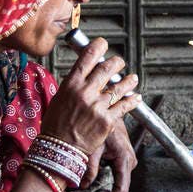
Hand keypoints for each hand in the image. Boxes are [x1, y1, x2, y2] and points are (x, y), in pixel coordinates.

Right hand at [39, 37, 141, 154]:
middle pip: (107, 68)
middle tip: (119, 62)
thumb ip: (74, 85)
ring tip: (133, 78)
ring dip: (129, 80)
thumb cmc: (56, 125)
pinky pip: (124, 106)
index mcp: (71, 84)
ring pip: (120, 86)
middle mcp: (85, 92)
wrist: (59, 148)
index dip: (98, 46)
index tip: (103, 43)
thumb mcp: (59, 98)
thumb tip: (85, 75)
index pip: (87, 57)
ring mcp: (97, 106)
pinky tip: (136, 97)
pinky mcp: (108, 120)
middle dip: (116, 62)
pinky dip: (132, 100)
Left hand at [82, 119, 136, 191]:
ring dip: (103, 182)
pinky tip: (95, 169)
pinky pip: (117, 172)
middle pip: (119, 186)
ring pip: (117, 180)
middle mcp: (130, 161)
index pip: (121, 189)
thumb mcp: (94, 146)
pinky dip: (105, 174)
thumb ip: (91, 167)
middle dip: (103, 190)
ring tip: (88, 177)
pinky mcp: (125, 158)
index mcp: (124, 159)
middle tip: (86, 189)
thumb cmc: (103, 125)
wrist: (111, 110)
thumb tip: (84, 185)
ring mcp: (129, 160)